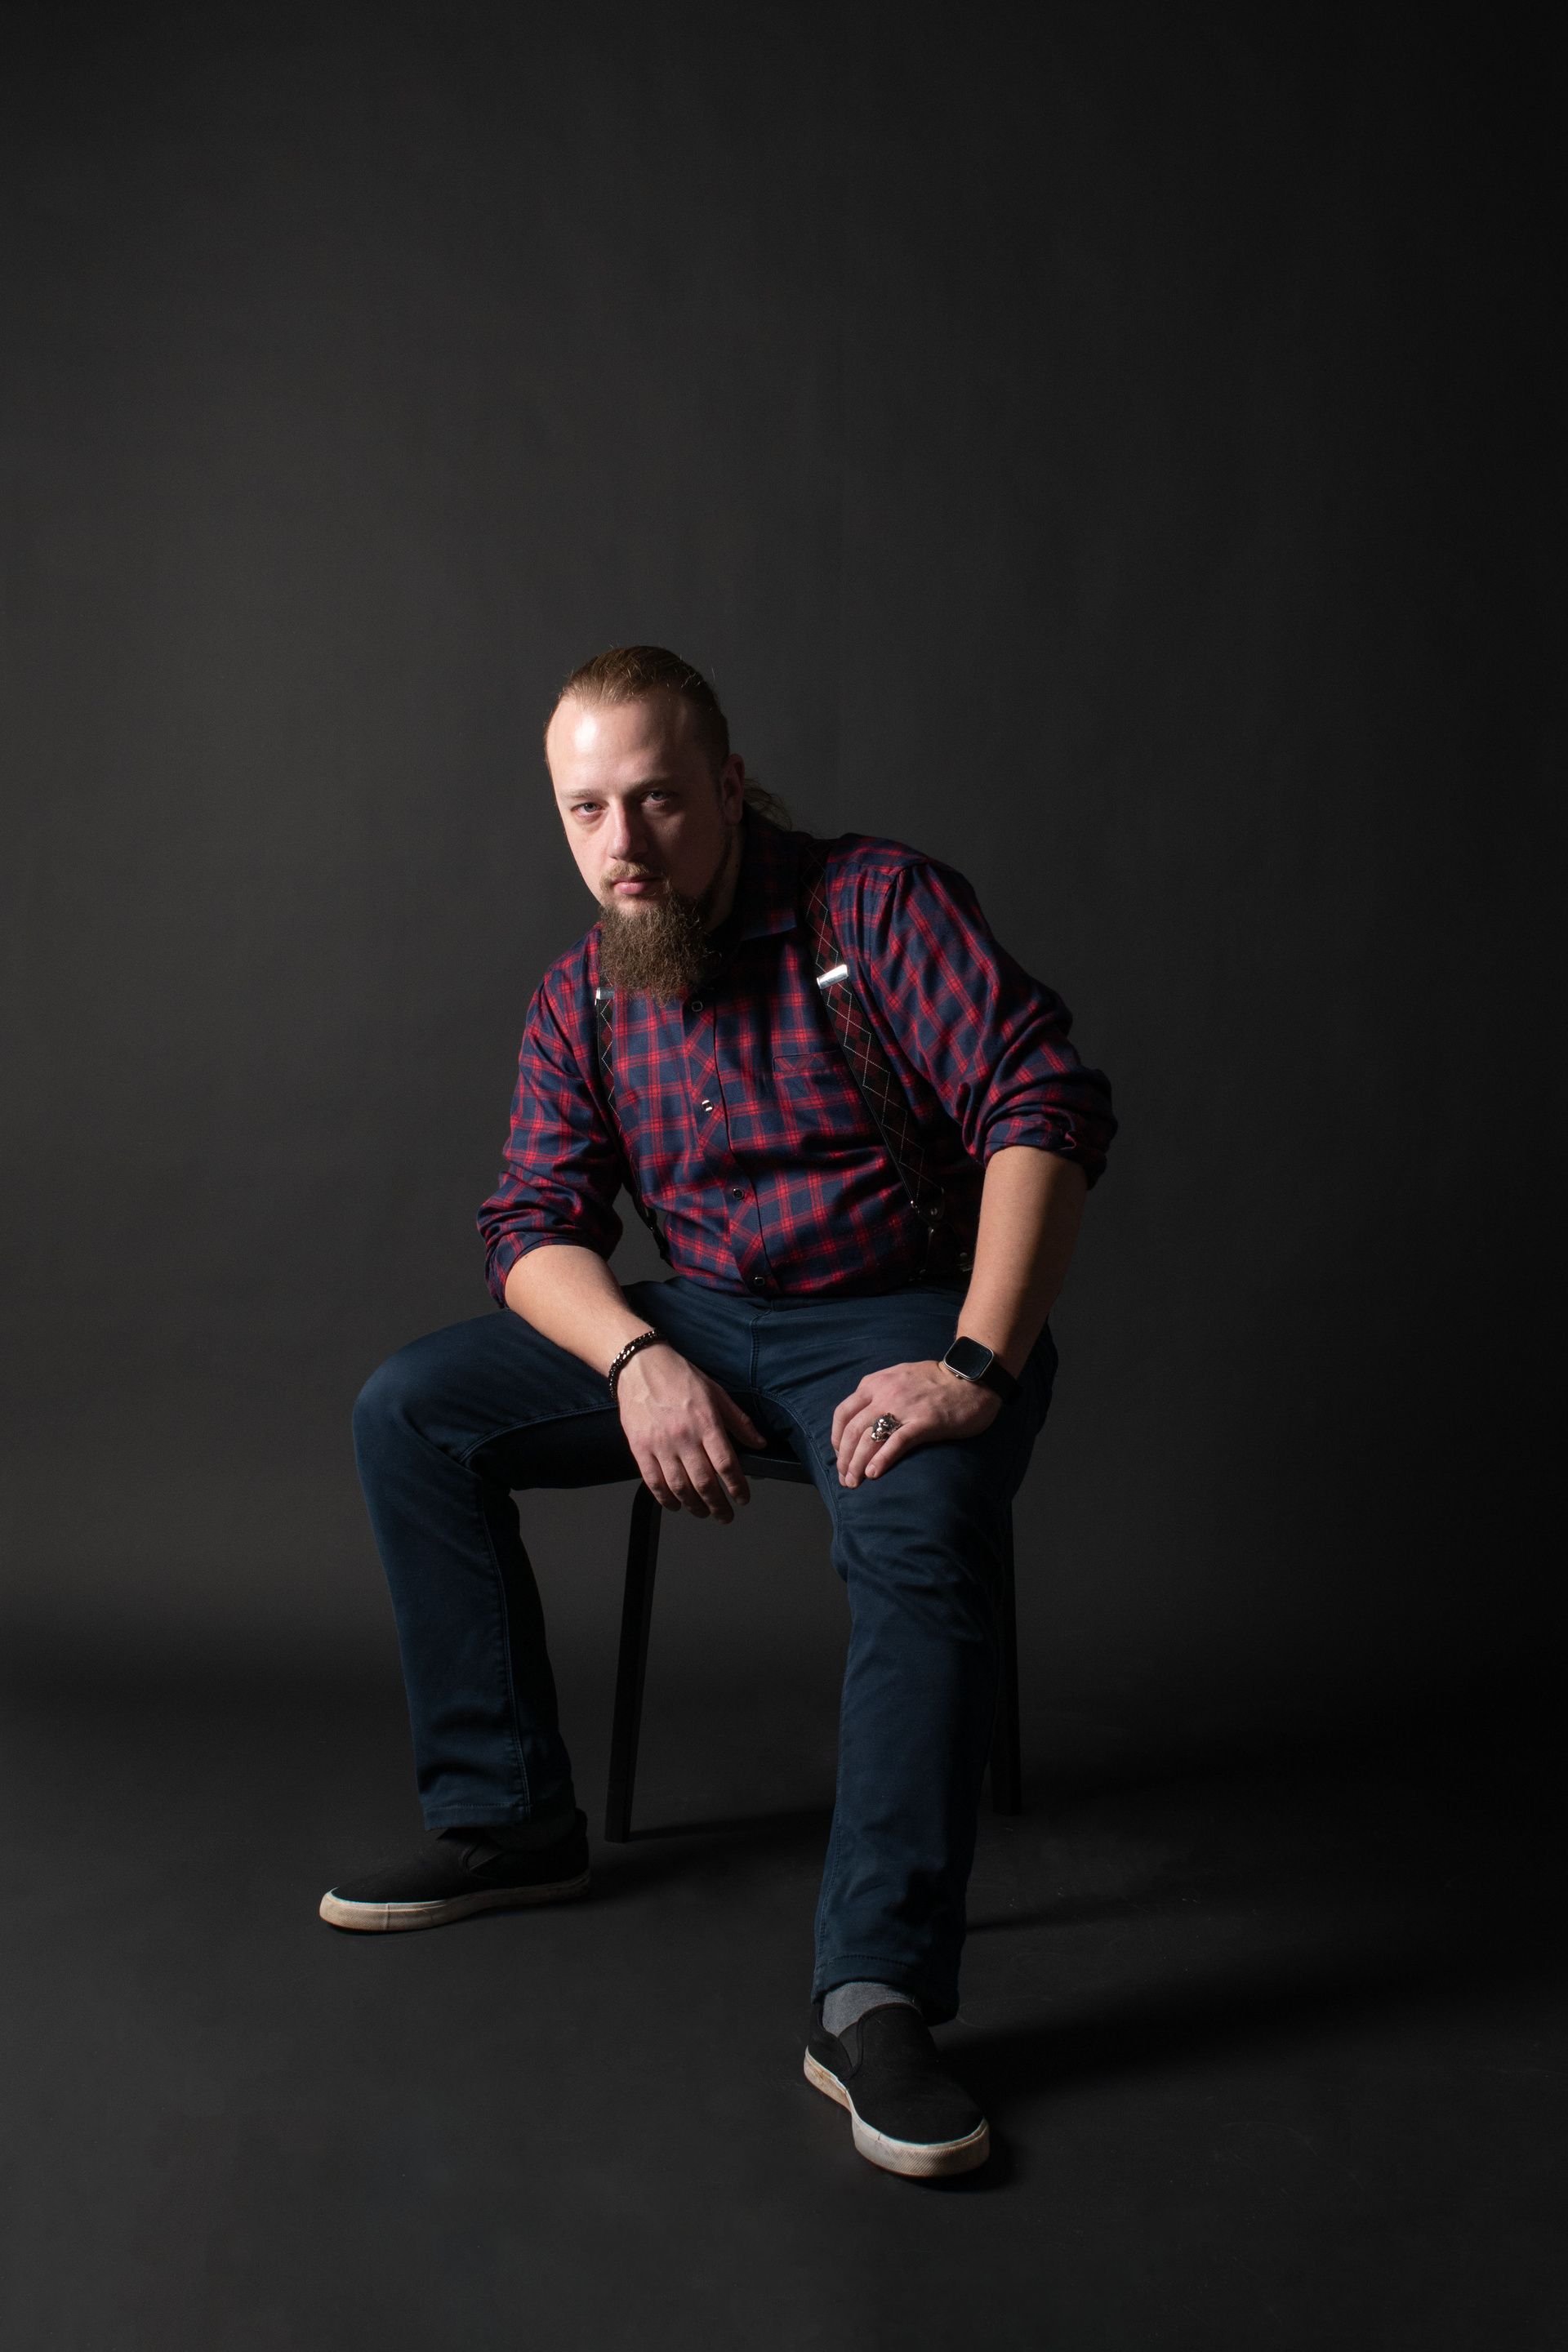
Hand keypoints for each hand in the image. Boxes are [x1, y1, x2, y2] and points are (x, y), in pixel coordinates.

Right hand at [616, 1344, 766, 1521]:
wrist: (640, 1365)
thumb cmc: (679, 1376)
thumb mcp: (717, 1393)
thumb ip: (739, 1422)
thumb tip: (759, 1443)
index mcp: (706, 1422)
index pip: (727, 1464)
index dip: (738, 1487)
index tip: (743, 1498)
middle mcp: (684, 1436)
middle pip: (705, 1482)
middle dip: (718, 1505)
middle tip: (725, 1515)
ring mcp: (660, 1444)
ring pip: (680, 1487)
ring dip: (694, 1506)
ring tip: (703, 1512)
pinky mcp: (640, 1448)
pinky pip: (654, 1482)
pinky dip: (666, 1499)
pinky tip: (676, 1504)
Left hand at [830, 1360, 999, 1487]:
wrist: (973, 1378)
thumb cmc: (937, 1381)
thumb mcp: (899, 1377)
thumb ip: (879, 1392)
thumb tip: (861, 1418)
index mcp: (876, 1383)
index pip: (843, 1413)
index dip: (836, 1438)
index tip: (840, 1456)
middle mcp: (885, 1393)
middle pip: (852, 1430)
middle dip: (844, 1458)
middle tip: (845, 1478)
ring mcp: (905, 1407)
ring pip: (869, 1438)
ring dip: (857, 1464)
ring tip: (854, 1482)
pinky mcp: (925, 1421)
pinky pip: (896, 1442)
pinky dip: (881, 1459)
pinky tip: (873, 1474)